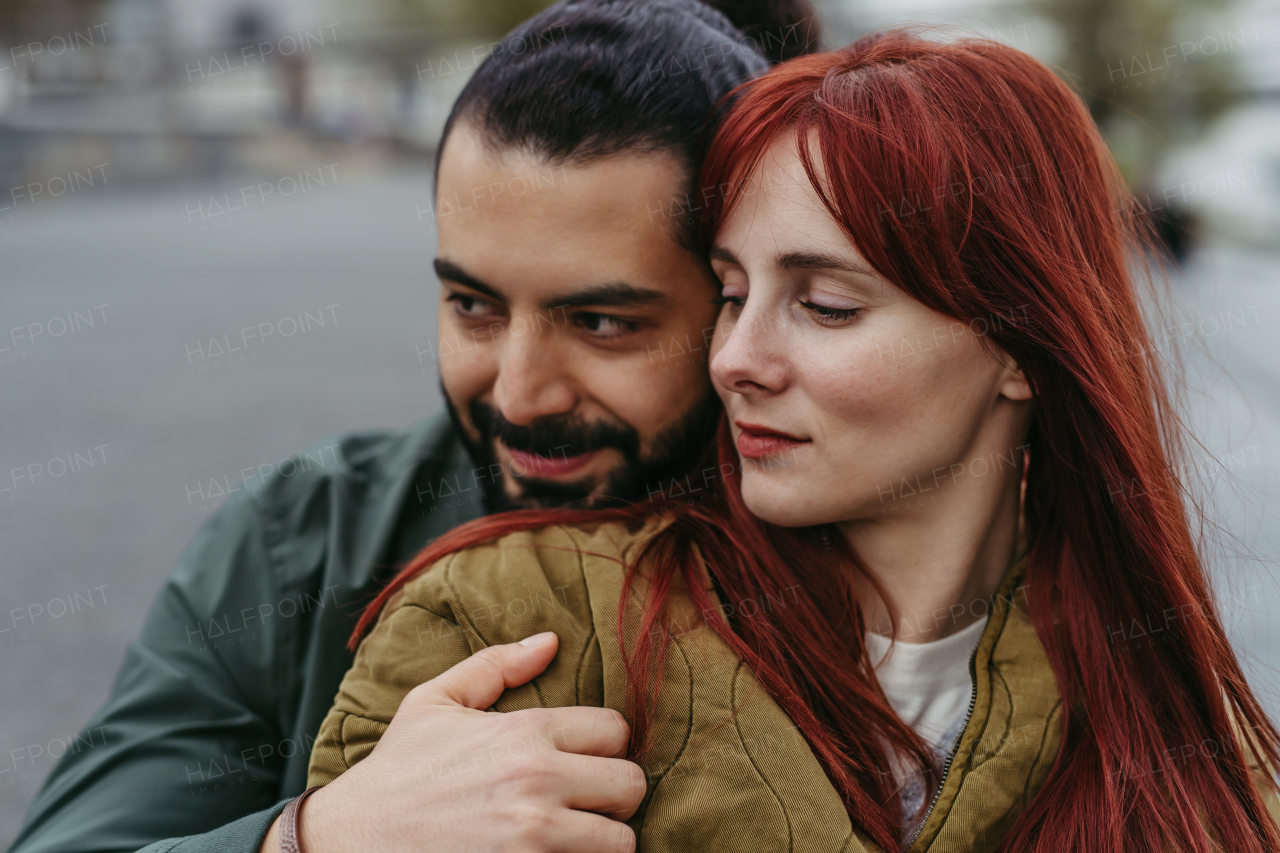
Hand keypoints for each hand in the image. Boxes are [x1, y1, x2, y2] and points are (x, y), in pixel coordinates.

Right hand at [259, 632, 644, 852]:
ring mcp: (535, 839)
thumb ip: (495, 666)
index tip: (583, 758)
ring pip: (621, 840)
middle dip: (613, 794)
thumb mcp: (434, 703)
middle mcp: (537, 783)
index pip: (616, 731)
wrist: (352, 843)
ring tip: (572, 833)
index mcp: (523, 733)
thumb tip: (549, 641)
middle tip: (585, 800)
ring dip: (601, 838)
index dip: (604, 745)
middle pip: (631, 785)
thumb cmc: (397, 772)